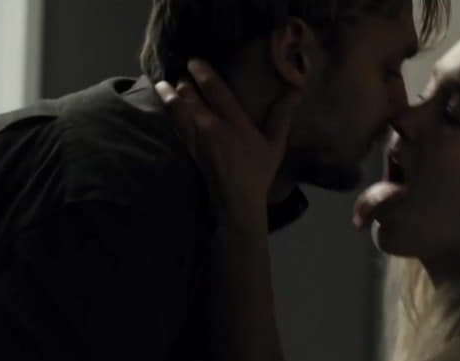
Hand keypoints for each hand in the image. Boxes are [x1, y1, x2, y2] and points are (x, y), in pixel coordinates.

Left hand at [155, 59, 300, 228]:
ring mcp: (196, 137)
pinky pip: (175, 124)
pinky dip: (170, 112)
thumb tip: (296, 90)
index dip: (202, 72)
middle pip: (190, 96)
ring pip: (177, 108)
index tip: (195, 61)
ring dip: (169, 95)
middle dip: (184, 82)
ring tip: (163, 85)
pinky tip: (167, 107)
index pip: (214, 89)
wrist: (236, 199)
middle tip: (181, 72)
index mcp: (233, 121)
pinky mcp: (188, 147)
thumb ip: (282, 115)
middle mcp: (210, 125)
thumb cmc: (259, 171)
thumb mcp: (275, 144)